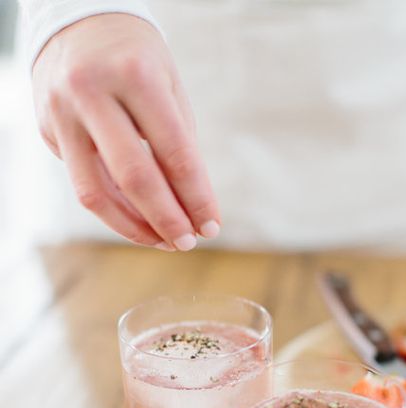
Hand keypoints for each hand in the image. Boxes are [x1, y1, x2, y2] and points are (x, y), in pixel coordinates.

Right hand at [32, 14, 219, 250]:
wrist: (78, 21)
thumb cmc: (136, 58)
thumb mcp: (168, 85)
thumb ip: (179, 142)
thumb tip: (191, 206)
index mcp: (136, 75)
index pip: (175, 153)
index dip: (197, 198)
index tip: (212, 226)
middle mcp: (93, 92)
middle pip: (134, 178)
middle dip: (166, 219)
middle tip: (187, 243)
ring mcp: (63, 112)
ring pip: (96, 193)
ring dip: (134, 227)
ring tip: (162, 241)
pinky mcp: (48, 130)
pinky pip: (82, 184)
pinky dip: (112, 211)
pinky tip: (137, 222)